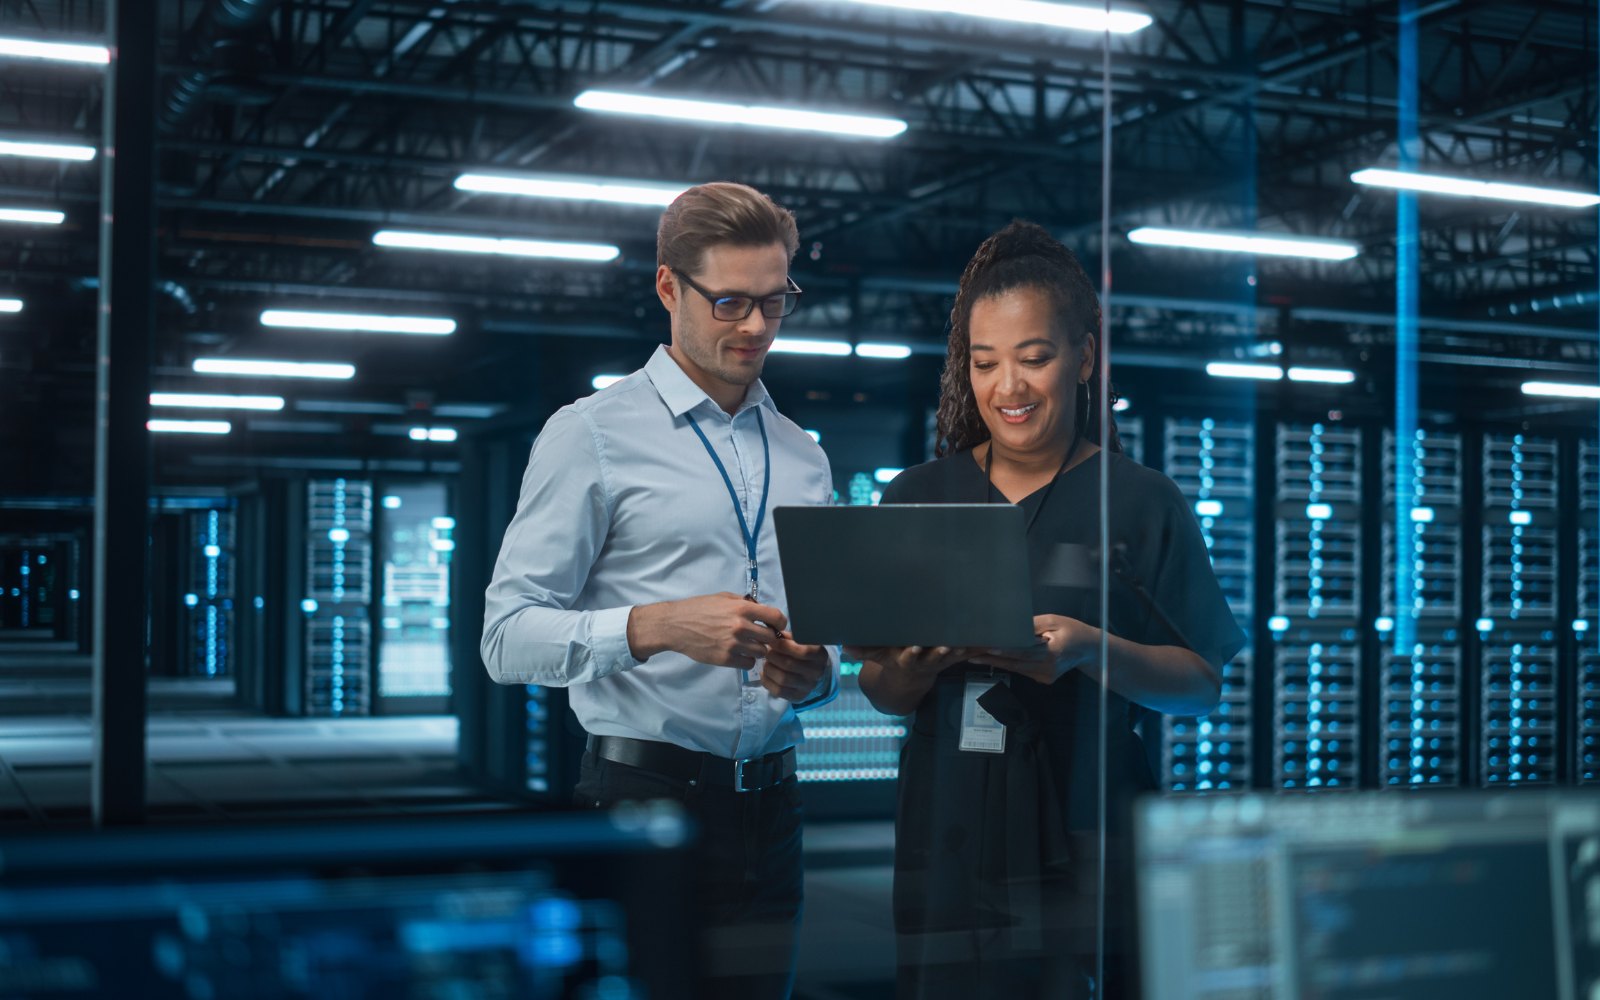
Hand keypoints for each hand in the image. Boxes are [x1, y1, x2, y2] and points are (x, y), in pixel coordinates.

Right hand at [627, 593, 787, 668]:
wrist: (676, 625)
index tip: (777, 626)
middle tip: (761, 637)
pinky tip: (740, 654)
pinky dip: (747, 660)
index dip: (780, 622)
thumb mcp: (723, 597)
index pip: (776, 617)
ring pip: (762, 652)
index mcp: (742, 609)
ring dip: (758, 649)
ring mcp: (733, 644)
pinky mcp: (725, 659)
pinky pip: (748, 663)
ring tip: (748, 645)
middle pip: (770, 637)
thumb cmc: (698, 609)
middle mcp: (740, 626)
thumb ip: (744, 602)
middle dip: (768, 637)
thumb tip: (762, 608)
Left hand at [762, 634, 829, 701]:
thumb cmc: (803, 651)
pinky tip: (764, 673)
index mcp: (820, 655)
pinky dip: (767, 681)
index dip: (783, 646)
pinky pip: (779, 691)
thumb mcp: (800, 641)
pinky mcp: (799, 697)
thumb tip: (775, 635)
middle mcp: (817, 672)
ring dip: (769, 669)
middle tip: (767, 652)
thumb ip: (789, 637)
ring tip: (765, 662)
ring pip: (783, 679)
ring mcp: (808, 686)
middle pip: (789, 665)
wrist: (812, 672)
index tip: (772, 641)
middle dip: (773, 657)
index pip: (802, 651)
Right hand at [845, 644, 970, 681]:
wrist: (910, 679)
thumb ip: (864, 650)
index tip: (915, 647)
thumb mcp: (879, 655)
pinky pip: (969, 653)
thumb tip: (844, 647)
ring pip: (956, 656)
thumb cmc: (893, 659)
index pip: (910, 656)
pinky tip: (992, 642)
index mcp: (909, 659)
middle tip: (949, 646)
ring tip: (973, 645)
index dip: (912, 653)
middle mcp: (927, 661)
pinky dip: (980, 649)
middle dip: (942, 652)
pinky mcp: (954, 658)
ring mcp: (943, 661)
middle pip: (936, 657)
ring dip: (965, 651)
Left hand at [969, 615, 1098, 684]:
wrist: (1088, 649)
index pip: (1024, 651)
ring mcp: (1045, 676)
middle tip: (971, 655)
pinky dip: (1008, 663)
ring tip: (974, 656)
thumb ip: (1032, 625)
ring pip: (1016, 668)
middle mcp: (1048, 668)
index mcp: (1053, 653)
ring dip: (996, 662)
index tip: (989, 648)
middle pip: (1015, 662)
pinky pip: (1022, 670)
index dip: (1005, 650)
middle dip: (992, 658)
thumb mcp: (1053, 621)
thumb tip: (1010, 627)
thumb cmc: (1072, 631)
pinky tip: (992, 659)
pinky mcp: (1043, 678)